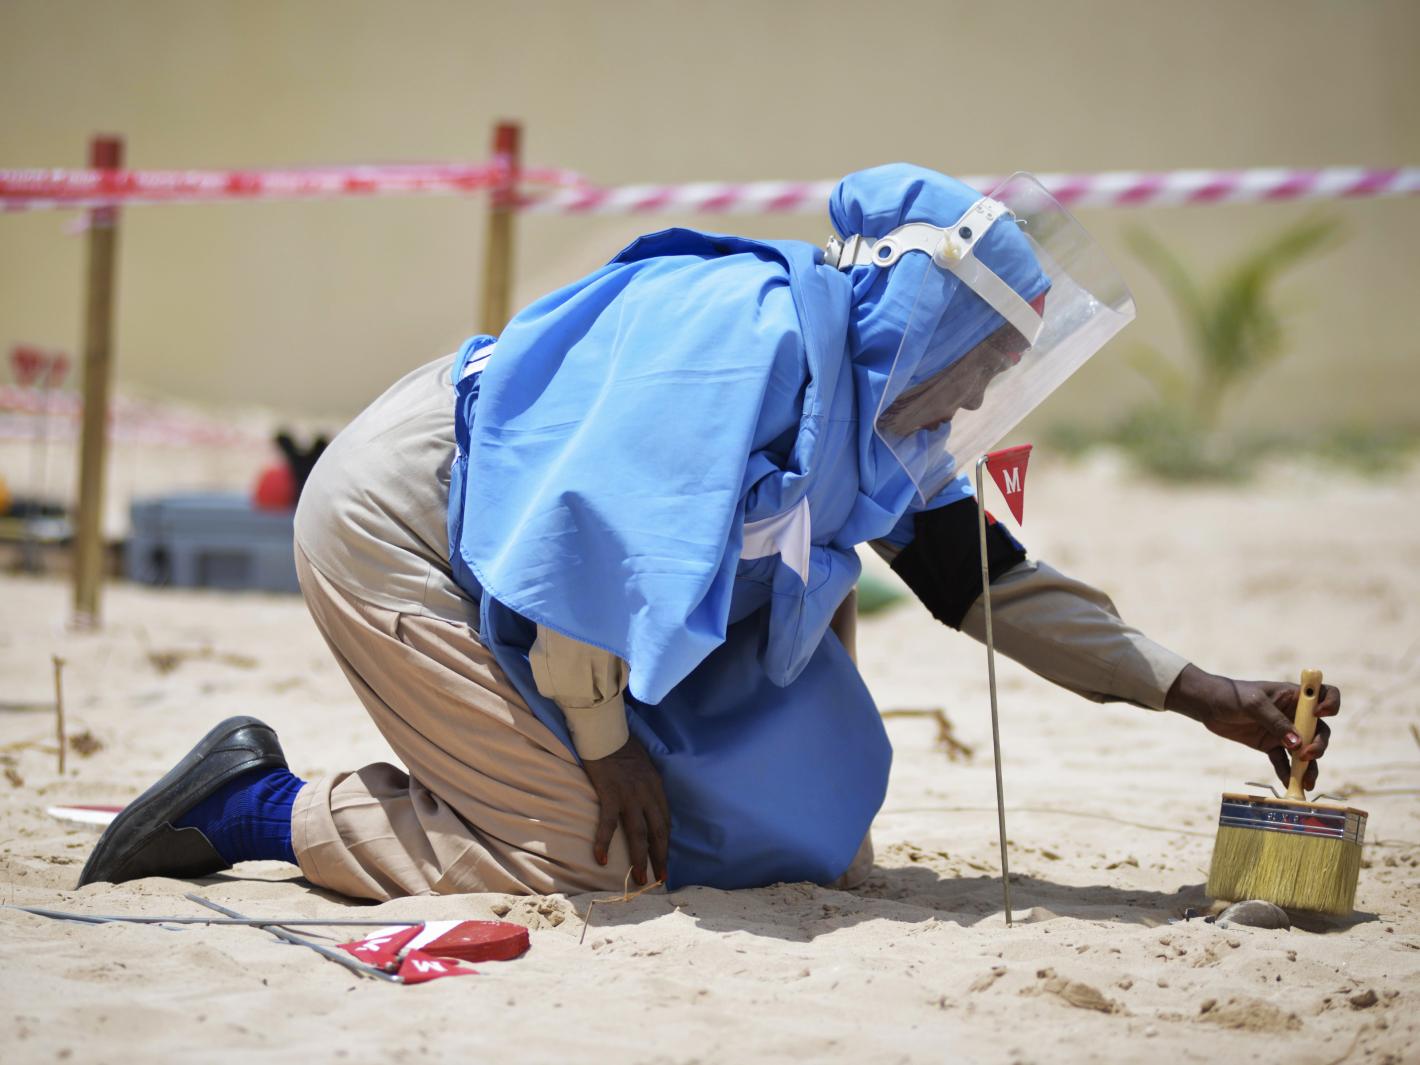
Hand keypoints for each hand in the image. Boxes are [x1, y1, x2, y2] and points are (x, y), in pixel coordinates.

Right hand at [580, 735, 669, 885]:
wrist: (606, 731)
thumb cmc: (622, 746)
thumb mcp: (645, 766)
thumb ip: (648, 785)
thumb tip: (647, 803)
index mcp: (656, 787)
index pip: (665, 821)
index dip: (666, 843)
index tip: (665, 861)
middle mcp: (647, 794)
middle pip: (657, 832)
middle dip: (660, 858)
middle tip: (660, 879)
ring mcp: (629, 796)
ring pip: (638, 834)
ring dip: (640, 859)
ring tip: (639, 879)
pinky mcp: (610, 794)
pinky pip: (608, 823)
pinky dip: (604, 842)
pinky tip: (601, 859)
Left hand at [1165, 665, 1339, 789]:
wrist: (1207, 706)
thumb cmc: (1231, 695)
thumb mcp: (1253, 703)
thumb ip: (1275, 722)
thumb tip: (1297, 744)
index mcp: (1294, 696)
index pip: (1325, 694)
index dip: (1330, 704)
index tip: (1320, 715)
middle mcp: (1294, 714)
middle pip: (1320, 730)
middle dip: (1319, 744)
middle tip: (1306, 755)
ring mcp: (1284, 731)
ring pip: (1305, 750)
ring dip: (1309, 766)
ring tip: (1307, 782)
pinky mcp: (1270, 745)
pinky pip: (1284, 762)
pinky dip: (1287, 773)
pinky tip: (1289, 784)